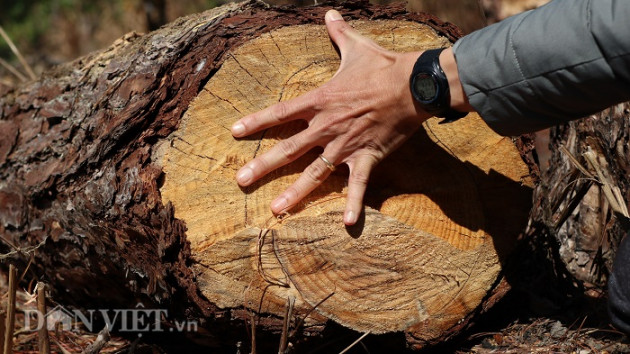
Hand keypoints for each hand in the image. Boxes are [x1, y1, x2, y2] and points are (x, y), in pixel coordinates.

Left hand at [231, 10, 429, 224]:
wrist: (414, 84)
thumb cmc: (383, 66)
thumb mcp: (356, 47)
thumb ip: (338, 32)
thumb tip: (329, 11)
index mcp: (320, 101)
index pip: (281, 113)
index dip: (256, 122)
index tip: (234, 133)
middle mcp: (326, 127)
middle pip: (288, 149)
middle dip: (262, 166)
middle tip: (240, 182)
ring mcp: (346, 146)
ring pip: (315, 173)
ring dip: (296, 192)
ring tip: (276, 210)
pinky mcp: (368, 157)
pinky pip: (359, 185)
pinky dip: (354, 203)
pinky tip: (347, 224)